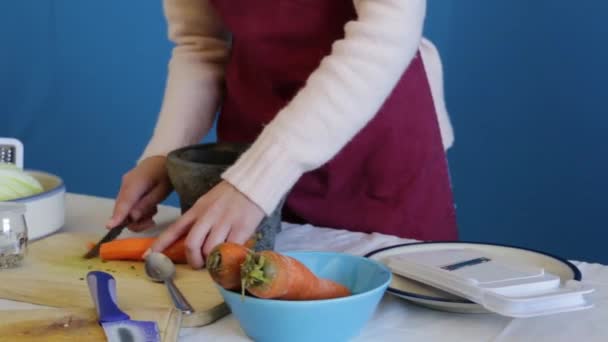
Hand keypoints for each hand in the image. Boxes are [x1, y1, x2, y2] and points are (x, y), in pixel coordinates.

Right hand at [107, 156, 171, 231]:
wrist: (163, 158)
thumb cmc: (166, 174)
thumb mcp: (162, 191)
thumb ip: (147, 204)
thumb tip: (132, 218)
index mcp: (134, 183)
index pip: (124, 203)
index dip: (117, 216)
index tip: (109, 227)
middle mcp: (125, 185)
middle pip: (121, 209)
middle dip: (135, 221)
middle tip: (152, 222)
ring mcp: (125, 187)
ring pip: (125, 209)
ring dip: (138, 217)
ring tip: (154, 211)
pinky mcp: (127, 189)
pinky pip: (128, 205)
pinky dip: (138, 210)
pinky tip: (151, 206)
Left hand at [149, 180, 264, 268]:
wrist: (253, 183)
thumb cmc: (230, 195)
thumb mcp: (208, 203)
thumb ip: (199, 220)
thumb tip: (193, 243)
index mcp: (197, 209)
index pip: (174, 229)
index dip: (160, 245)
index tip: (149, 257)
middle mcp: (208, 216)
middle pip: (191, 244)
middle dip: (193, 260)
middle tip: (199, 264)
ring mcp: (225, 222)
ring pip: (209, 250)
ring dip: (210, 261)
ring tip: (216, 261)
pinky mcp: (241, 228)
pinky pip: (229, 249)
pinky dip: (227, 257)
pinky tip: (230, 256)